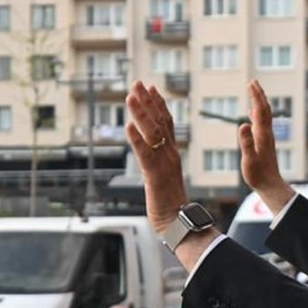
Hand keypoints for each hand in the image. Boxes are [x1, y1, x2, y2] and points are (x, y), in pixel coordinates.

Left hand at [124, 81, 190, 235]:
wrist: (179, 225)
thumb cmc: (172, 205)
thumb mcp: (165, 178)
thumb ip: (161, 163)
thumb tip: (153, 153)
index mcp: (172, 154)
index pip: (166, 124)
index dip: (158, 105)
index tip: (152, 88)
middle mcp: (170, 155)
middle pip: (159, 123)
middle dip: (147, 102)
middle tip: (138, 83)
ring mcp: (164, 164)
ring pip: (152, 134)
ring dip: (140, 114)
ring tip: (130, 97)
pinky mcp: (156, 176)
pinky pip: (145, 155)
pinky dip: (136, 140)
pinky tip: (128, 127)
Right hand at [238, 81, 295, 211]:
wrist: (270, 185)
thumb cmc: (258, 175)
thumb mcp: (248, 159)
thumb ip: (246, 142)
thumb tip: (243, 125)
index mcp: (262, 134)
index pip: (259, 110)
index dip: (256, 96)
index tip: (251, 83)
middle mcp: (266, 133)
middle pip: (264, 109)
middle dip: (259, 95)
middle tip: (253, 82)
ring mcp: (266, 137)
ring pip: (264, 115)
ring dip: (258, 102)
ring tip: (253, 93)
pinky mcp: (264, 143)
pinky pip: (261, 123)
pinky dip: (257, 114)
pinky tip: (252, 114)